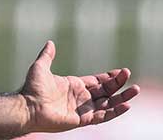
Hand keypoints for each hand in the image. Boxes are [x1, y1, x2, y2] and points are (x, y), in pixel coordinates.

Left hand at [21, 40, 139, 132]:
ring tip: (135, 90)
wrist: (28, 106)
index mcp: (74, 85)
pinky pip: (103, 116)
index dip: (109, 77)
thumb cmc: (32, 88)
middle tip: (129, 75)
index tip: (122, 71)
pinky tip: (126, 105)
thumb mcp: (40, 67)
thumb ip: (47, 55)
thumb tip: (50, 42)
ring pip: (108, 104)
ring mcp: (82, 109)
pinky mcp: (83, 119)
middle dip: (118, 84)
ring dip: (122, 98)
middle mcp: (80, 97)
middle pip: (106, 91)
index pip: (97, 81)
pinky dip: (115, 112)